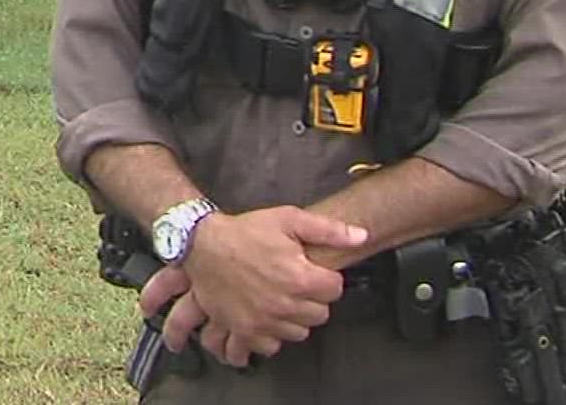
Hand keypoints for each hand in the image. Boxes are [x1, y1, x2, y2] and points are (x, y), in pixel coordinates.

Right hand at [165, 206, 368, 365]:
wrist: (203, 245)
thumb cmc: (247, 231)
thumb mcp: (288, 219)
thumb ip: (328, 229)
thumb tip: (362, 236)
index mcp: (299, 278)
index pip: (335, 290)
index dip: (326, 279)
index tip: (313, 271)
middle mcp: (284, 305)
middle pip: (320, 315)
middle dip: (313, 300)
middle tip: (297, 284)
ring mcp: (263, 321)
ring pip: (298, 333)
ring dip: (294, 319)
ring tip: (281, 299)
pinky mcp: (244, 331)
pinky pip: (269, 347)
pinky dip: (270, 336)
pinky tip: (266, 319)